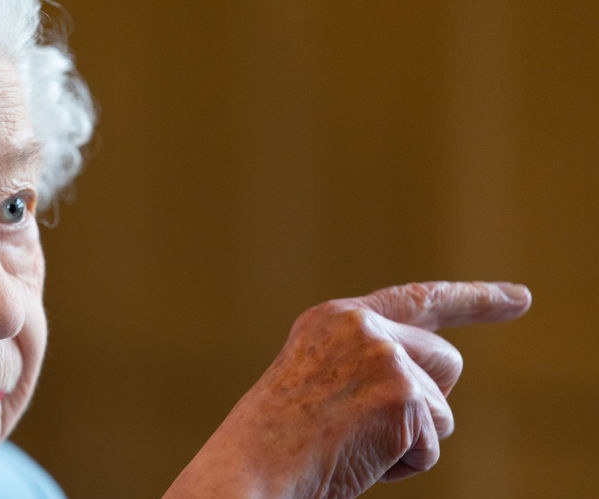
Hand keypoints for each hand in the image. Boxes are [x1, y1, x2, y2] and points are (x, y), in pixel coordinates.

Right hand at [164, 281, 530, 498]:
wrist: (249, 470)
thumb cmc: (276, 444)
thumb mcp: (317, 384)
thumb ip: (367, 365)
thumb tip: (433, 389)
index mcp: (332, 319)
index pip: (416, 300)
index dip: (474, 300)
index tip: (520, 299)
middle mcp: (360, 326)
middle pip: (445, 361)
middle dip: (428, 401)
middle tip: (371, 429)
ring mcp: (382, 356)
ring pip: (442, 410)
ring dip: (409, 440)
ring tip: (348, 446)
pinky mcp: (401, 396)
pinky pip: (430, 447)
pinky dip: (401, 466)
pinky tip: (355, 459)